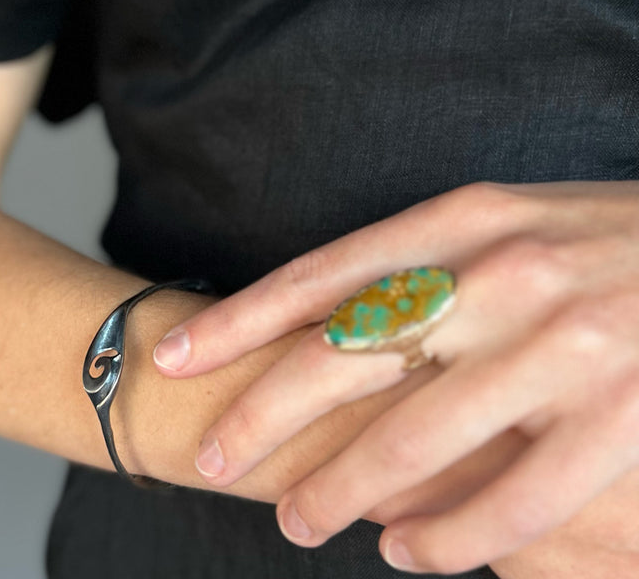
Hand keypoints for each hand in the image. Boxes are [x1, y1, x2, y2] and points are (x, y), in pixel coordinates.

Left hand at [150, 180, 638, 573]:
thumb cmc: (596, 239)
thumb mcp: (503, 220)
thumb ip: (420, 263)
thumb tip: (328, 326)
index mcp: (462, 219)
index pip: (321, 276)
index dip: (237, 321)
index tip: (172, 358)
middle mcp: (501, 276)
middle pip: (346, 359)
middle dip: (262, 415)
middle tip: (214, 458)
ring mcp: (562, 348)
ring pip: (415, 442)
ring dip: (341, 492)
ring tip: (297, 523)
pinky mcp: (620, 419)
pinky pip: (512, 504)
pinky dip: (448, 538)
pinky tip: (407, 554)